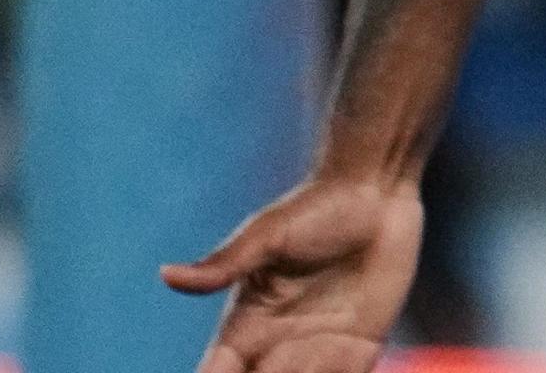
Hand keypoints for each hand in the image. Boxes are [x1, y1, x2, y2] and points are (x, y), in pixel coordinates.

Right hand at [161, 174, 424, 372]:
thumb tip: (166, 274)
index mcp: (245, 324)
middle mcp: (279, 343)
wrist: (379, 191)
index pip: (219, 372)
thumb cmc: (317, 205)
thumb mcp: (267, 235)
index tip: (229, 369)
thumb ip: (223, 264)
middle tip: (280, 362)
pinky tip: (347, 356)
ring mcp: (320, 347)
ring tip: (314, 351)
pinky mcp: (361, 346)